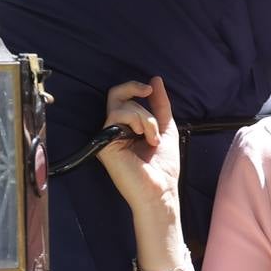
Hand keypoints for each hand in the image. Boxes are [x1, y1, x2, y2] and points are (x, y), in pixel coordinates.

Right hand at [97, 77, 179, 215]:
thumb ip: (160, 105)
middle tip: (148, 93)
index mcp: (125, 128)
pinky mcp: (105, 144)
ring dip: (145, 117)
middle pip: (115, 95)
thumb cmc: (163, 166)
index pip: (121, 98)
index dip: (133, 87)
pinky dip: (137, 121)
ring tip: (152, 138)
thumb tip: (155, 80)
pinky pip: (117, 116)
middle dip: (135, 90)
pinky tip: (145, 138)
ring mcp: (107, 138)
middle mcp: (113, 132)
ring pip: (121, 105)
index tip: (149, 89)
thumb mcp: (165, 128)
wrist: (161, 190)